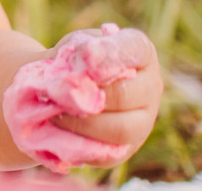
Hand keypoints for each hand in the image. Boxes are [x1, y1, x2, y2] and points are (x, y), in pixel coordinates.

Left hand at [49, 27, 162, 165]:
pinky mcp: (123, 148)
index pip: (136, 48)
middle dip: (86, 93)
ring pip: (119, 128)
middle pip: (125, 93)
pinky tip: (56, 131)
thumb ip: (75, 56)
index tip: (86, 53)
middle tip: (53, 89)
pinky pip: (105, 152)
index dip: (111, 52)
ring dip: (81, 122)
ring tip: (51, 112)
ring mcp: (142, 121)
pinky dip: (77, 142)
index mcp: (139, 54)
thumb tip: (78, 75)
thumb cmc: (70, 62)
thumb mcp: (71, 48)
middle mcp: (149, 87)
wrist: (59, 92)